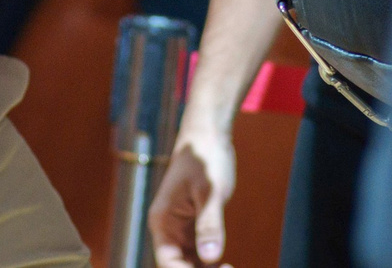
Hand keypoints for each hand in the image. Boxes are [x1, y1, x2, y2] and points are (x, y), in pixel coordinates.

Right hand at [151, 130, 236, 267]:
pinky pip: (198, 255)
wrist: (209, 137)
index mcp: (162, 221)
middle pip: (177, 266)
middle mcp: (168, 230)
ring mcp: (180, 230)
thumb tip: (211, 257)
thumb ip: (209, 224)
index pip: (168, 262)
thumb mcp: (209, 191)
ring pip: (188, 263)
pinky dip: (210, 264)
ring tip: (230, 267)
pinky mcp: (194, 227)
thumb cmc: (206, 158)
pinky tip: (226, 264)